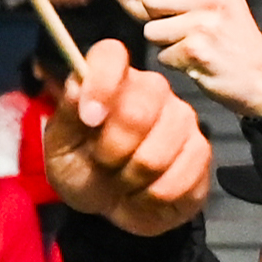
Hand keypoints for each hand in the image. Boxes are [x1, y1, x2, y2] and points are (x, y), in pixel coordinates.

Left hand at [30, 39, 214, 236]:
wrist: (109, 206)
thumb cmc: (83, 169)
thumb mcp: (60, 148)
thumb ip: (67, 116)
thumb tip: (78, 87)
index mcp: (111, 80)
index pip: (110, 54)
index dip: (100, 83)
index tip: (89, 118)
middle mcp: (151, 90)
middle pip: (138, 111)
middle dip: (111, 150)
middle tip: (102, 162)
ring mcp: (181, 118)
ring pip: (157, 153)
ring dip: (131, 178)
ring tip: (124, 178)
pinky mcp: (200, 151)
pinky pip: (180, 177)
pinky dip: (153, 196)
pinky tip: (145, 191)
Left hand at [97, 0, 261, 118]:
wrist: (261, 75)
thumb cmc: (235, 37)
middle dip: (155, 16)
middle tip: (176, 25)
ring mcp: (203, 25)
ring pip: (151, 31)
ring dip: (164, 42)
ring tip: (189, 44)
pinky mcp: (196, 52)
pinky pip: (162, 55)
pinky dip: (174, 62)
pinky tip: (195, 60)